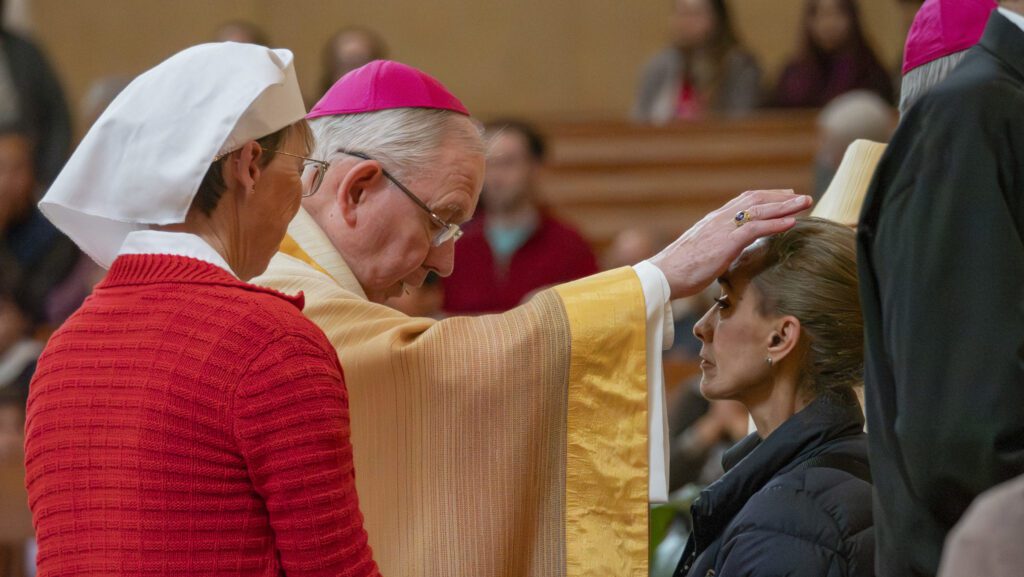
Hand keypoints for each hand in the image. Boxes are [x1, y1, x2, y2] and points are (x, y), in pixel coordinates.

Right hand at [649, 190, 810, 298]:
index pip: (743, 201)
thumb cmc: (678, 271)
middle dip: (781, 196)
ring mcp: (723, 228)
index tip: (783, 197)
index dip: (765, 197)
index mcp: (713, 221)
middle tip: (801, 197)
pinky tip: (792, 222)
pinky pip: (756, 228)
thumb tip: (724, 255)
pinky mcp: (726, 242)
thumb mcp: (701, 254)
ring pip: (760, 210)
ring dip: (786, 206)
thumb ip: (715, 248)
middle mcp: (719, 219)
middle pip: (755, 199)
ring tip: (806, 203)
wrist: (663, 275)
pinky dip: (776, 223)